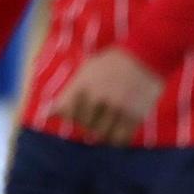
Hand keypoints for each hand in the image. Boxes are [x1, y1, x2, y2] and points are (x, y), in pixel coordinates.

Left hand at [45, 46, 163, 144]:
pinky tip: (118, 129)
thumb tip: (47, 114)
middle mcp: (97, 100)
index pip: (65, 112)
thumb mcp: (86, 70)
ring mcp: (116, 109)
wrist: (145, 55)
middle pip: (84, 125)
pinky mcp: (134, 116)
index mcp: (82, 87)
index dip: (68, 114)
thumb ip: (68, 93)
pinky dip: (117, 137)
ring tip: (108, 121)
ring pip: (102, 134)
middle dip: (87, 122)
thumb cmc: (112, 62)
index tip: (74, 111)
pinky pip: (120, 138)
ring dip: (103, 131)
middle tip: (96, 116)